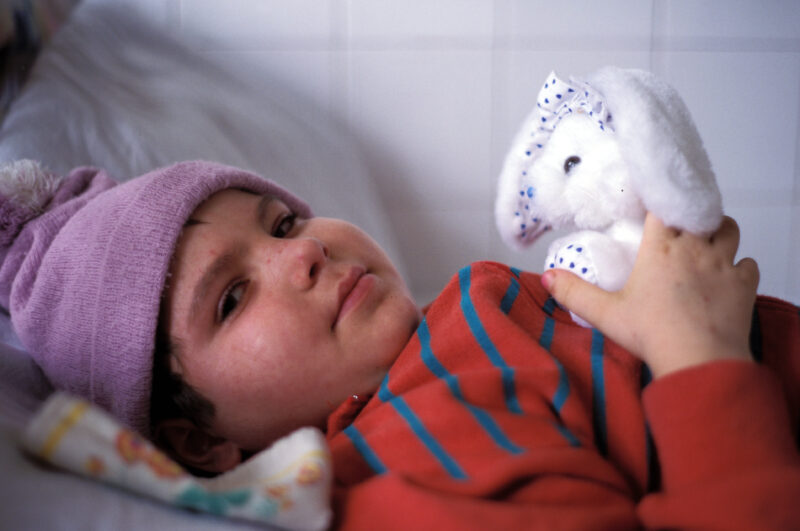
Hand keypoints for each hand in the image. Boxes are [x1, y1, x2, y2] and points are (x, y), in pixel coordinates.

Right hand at [541, 213, 758, 378]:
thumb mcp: (605, 313)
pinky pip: (748, 264)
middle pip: (699, 214)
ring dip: (719, 233)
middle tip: (679, 231)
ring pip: (729, 230)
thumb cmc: (653, 334)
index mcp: (660, 248)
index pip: (663, 208)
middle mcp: (694, 248)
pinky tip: (729, 278)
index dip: (659, 205)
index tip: (653, 209)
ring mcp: (723, 264)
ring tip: (707, 245)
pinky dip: (740, 267)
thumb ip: (574, 292)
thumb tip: (547, 277)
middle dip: (690, 219)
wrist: (699, 359)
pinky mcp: (744, 284)